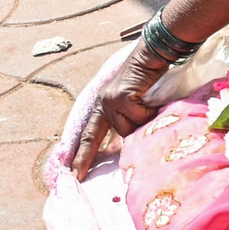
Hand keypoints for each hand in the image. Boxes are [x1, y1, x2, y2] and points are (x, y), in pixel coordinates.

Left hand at [67, 47, 173, 178]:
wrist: (154, 54)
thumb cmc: (151, 77)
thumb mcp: (138, 102)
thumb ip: (132, 119)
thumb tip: (134, 143)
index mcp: (103, 105)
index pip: (89, 135)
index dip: (82, 156)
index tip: (73, 175)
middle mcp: (103, 103)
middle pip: (118, 135)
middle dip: (127, 140)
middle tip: (119, 160)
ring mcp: (110, 101)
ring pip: (129, 129)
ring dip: (145, 122)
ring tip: (155, 106)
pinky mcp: (121, 97)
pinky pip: (139, 119)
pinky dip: (150, 113)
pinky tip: (154, 100)